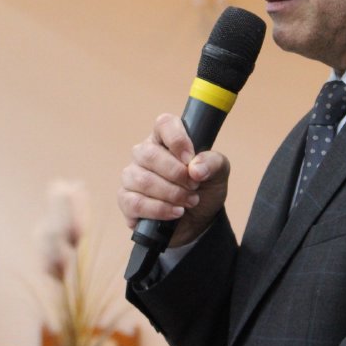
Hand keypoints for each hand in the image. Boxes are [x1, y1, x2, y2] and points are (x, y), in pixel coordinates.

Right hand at [119, 113, 229, 247]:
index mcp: (166, 138)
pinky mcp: (126, 200)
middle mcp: (145, 153)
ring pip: (143, 180)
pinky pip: (135, 202)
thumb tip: (196, 167)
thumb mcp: (219, 173)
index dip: (177, 140)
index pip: (164, 124)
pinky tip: (176, 212)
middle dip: (176, 174)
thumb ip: (213, 163)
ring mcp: (132, 176)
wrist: (198, 221)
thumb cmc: (204, 188)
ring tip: (190, 201)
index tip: (191, 159)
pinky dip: (160, 209)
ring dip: (171, 193)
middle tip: (194, 185)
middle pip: (149, 154)